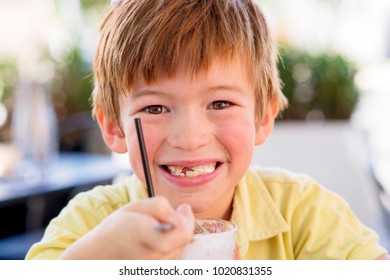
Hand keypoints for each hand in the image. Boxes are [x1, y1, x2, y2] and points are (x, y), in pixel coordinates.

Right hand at [60, 196, 194, 258]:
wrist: (100, 254)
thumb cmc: (117, 227)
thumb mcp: (134, 206)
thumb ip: (160, 206)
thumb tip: (182, 213)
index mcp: (141, 232)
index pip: (180, 232)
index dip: (187, 219)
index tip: (183, 207)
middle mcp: (148, 254)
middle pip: (183, 241)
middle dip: (185, 224)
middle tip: (178, 213)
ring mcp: (151, 267)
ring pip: (180, 249)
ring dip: (178, 236)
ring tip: (162, 227)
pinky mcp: (153, 272)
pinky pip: (173, 258)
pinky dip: (173, 246)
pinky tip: (161, 238)